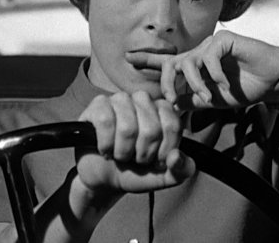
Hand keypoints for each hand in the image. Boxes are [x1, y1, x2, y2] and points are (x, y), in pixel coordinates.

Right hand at [75, 91, 194, 197]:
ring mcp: (120, 99)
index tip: (156, 161)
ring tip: (120, 154)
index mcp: (164, 111)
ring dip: (123, 152)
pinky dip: (105, 145)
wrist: (105, 179)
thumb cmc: (136, 172)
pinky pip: (105, 122)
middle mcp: (143, 99)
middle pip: (151, 129)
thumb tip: (177, 157)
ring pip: (128, 128)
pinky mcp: (98, 105)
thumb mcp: (163, 177)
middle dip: (142, 154)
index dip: (164, 151)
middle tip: (135, 158)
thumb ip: (181, 171)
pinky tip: (105, 149)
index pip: (172, 126)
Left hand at [128, 31, 278, 110]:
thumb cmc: (244, 88)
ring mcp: (211, 45)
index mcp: (194, 66)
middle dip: (166, 82)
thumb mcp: (213, 100)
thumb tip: (170, 106)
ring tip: (208, 97)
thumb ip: (192, 101)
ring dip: (195, 84)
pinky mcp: (225, 40)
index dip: (146, 60)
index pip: (165, 63)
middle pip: (170, 63)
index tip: (127, 58)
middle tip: (169, 98)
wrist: (272, 79)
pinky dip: (214, 74)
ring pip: (189, 62)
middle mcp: (199, 53)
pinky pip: (210, 56)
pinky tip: (224, 83)